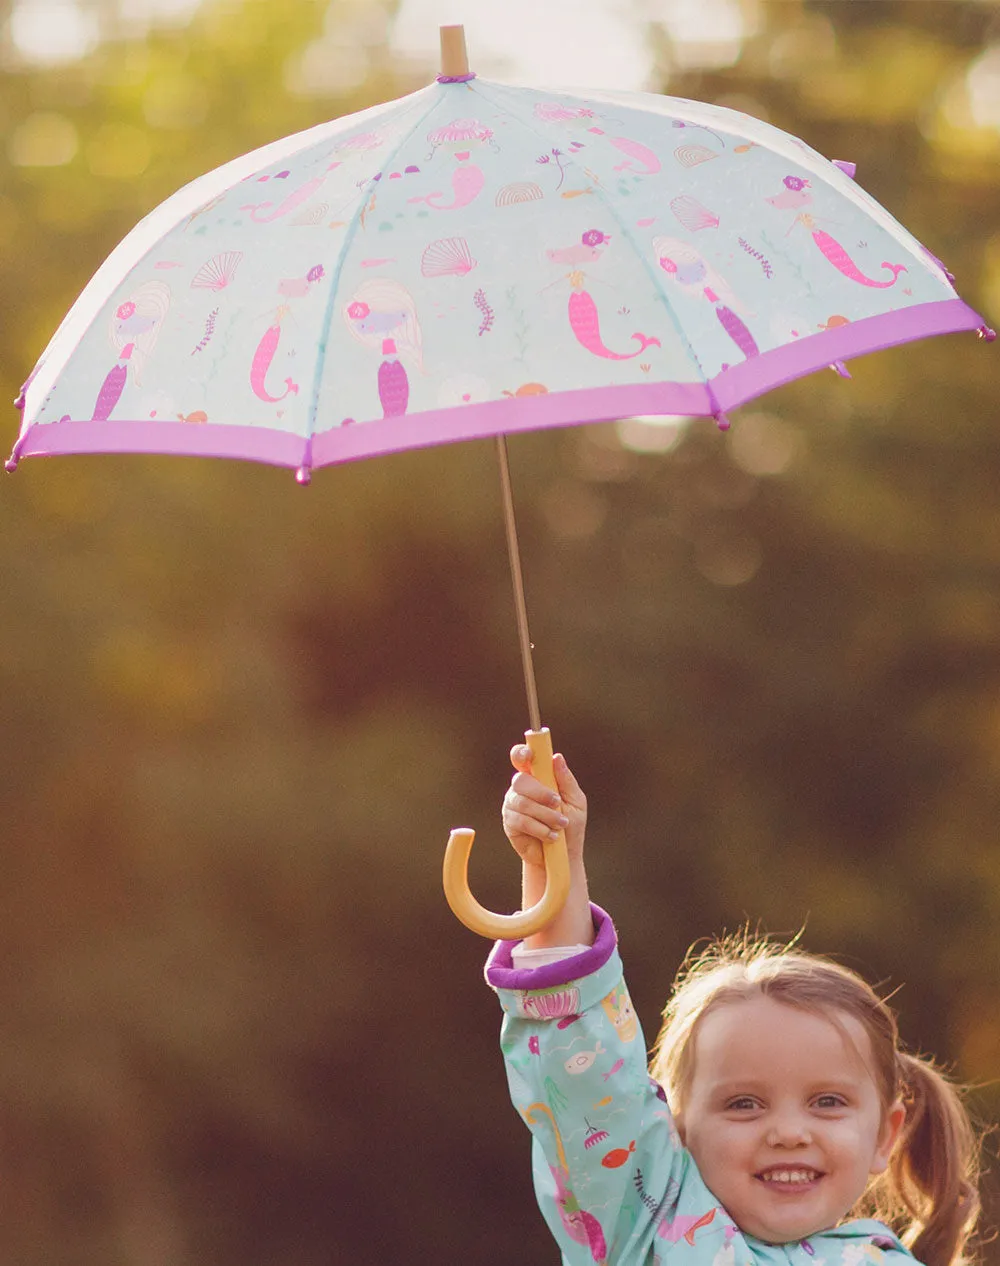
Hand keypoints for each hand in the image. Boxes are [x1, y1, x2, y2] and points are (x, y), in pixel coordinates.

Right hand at [502, 744, 586, 870]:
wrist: (563, 856)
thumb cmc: (571, 825)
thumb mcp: (575, 801)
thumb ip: (566, 780)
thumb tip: (556, 757)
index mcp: (537, 777)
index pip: (522, 758)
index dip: (521, 753)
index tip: (529, 755)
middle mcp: (521, 788)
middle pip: (521, 780)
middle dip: (540, 792)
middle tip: (557, 803)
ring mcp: (513, 805)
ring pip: (522, 802)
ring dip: (545, 814)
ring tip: (560, 825)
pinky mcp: (510, 823)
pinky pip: (520, 821)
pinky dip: (539, 828)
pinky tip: (550, 836)